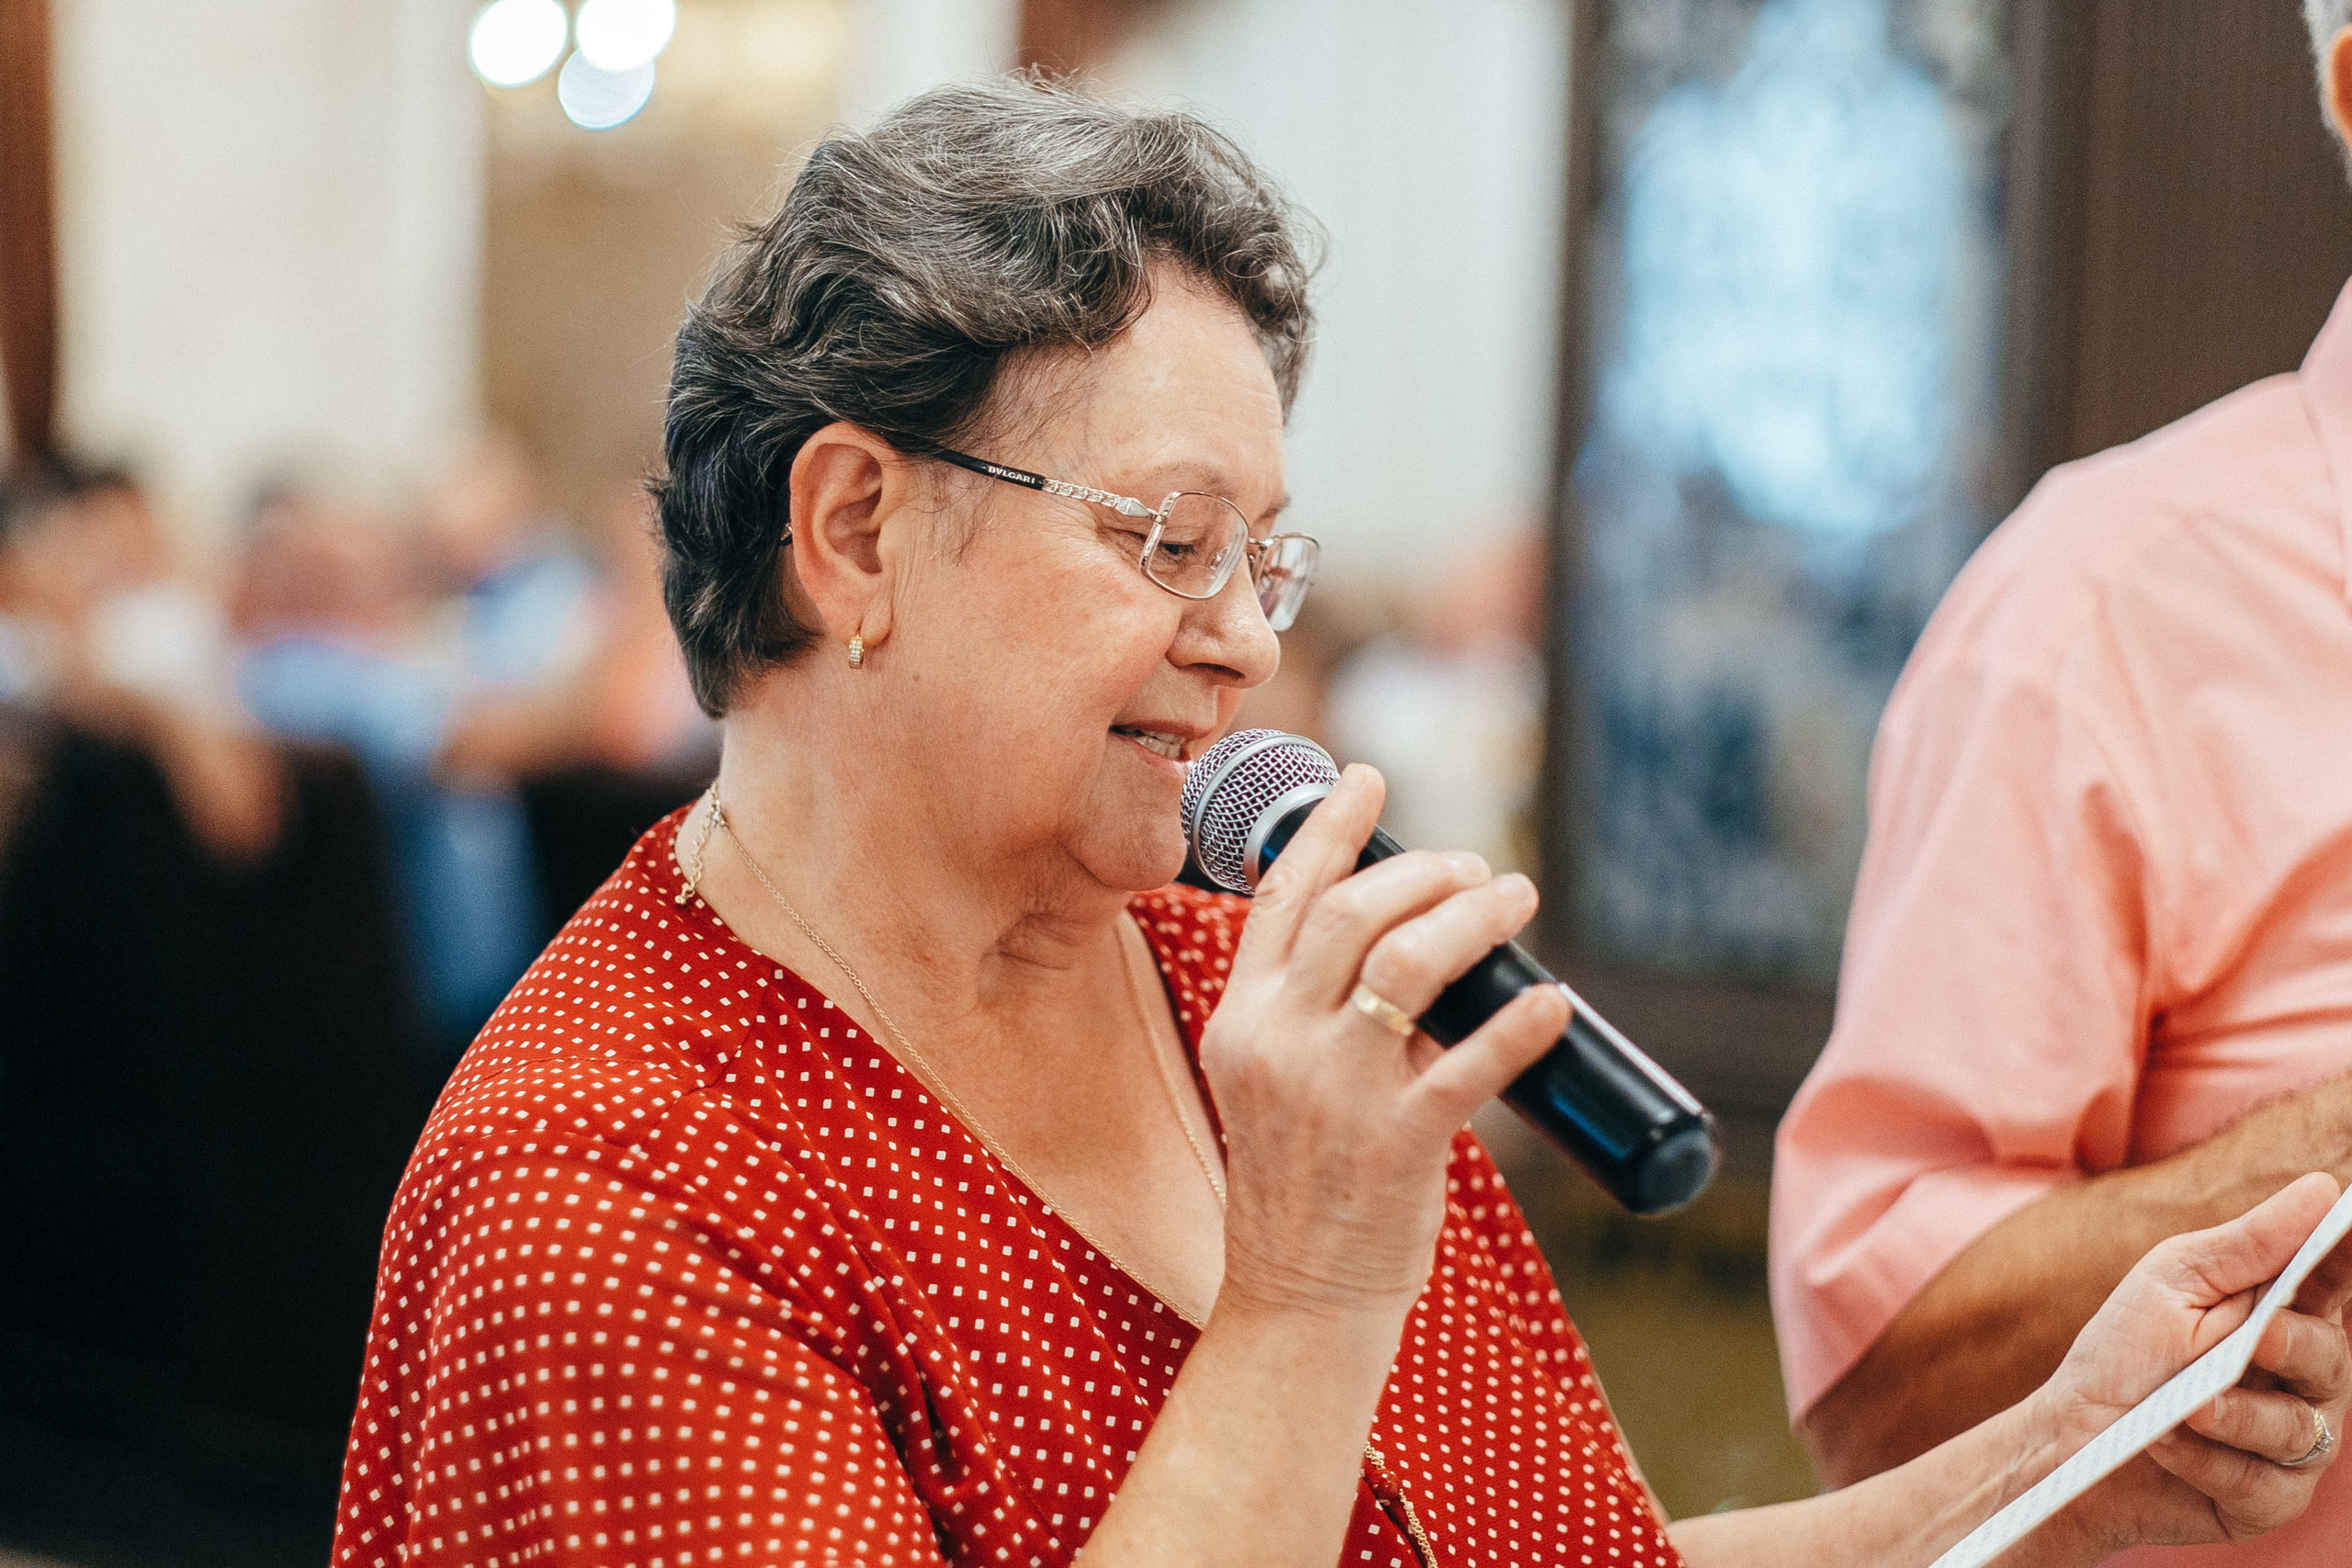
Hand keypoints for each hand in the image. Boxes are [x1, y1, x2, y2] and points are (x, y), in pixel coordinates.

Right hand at [1199, 765, 1568, 1320]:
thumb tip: (1418, 947)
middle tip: (1475, 867)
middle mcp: (1279, 1044)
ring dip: (1473, 918)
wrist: (1297, 1297)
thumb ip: (1318, 1014)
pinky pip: (1468, 1066)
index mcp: (1240, 1020)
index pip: (1282, 897)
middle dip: (1425, 870)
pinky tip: (1552, 998)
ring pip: (1410, 965)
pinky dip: (1518, 1023)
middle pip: (1354, 913)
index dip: (1328, 827)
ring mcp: (1336, 1093)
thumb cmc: (1299, 1182)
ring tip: (1515, 901)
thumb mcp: (1273, 1082)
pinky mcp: (1396, 1144)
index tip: (1367, 777)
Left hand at [2030, 1173, 2351, 1557]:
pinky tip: (2165, 1443)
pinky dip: (2206, 1460)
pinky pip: (2260, 1482)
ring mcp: (2289, 1444)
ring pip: (2300, 1429)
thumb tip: (2324, 1189)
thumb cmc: (2124, 1353)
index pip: (2335, 1282)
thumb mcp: (2175, 1282)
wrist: (2070, 1437)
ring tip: (2184, 1406)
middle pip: (2330, 1359)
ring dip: (2237, 1414)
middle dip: (2292, 1347)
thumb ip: (2249, 1245)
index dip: (2344, 1257)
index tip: (2346, 1229)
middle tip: (2253, 1340)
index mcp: (2284, 1315)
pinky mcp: (2266, 1499)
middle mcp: (2302, 1382)